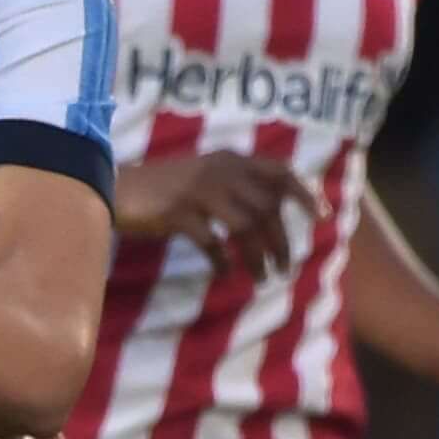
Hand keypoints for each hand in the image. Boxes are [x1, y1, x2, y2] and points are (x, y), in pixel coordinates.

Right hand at [115, 151, 314, 275]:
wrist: (116, 189)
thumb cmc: (162, 187)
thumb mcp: (204, 175)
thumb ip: (235, 185)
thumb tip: (271, 214)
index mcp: (230, 160)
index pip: (280, 172)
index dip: (305, 194)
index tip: (322, 218)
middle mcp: (220, 171)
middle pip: (266, 208)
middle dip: (281, 241)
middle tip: (284, 267)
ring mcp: (199, 191)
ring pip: (245, 227)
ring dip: (258, 257)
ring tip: (261, 277)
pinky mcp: (179, 214)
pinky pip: (212, 243)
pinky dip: (221, 261)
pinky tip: (224, 273)